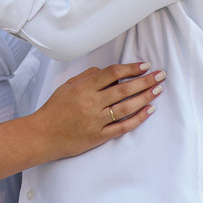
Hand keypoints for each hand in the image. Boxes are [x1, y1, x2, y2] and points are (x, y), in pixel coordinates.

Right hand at [29, 62, 163, 159]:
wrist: (42, 135)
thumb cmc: (54, 109)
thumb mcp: (67, 86)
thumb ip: (88, 77)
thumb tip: (108, 72)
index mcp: (84, 88)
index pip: (112, 73)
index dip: (130, 68)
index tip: (144, 65)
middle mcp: (92, 103)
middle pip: (124, 89)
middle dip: (145, 81)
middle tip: (160, 75)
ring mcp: (96, 121)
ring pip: (126, 107)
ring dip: (145, 97)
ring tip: (158, 90)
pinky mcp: (99, 137)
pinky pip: (122, 127)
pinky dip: (137, 119)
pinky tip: (149, 110)